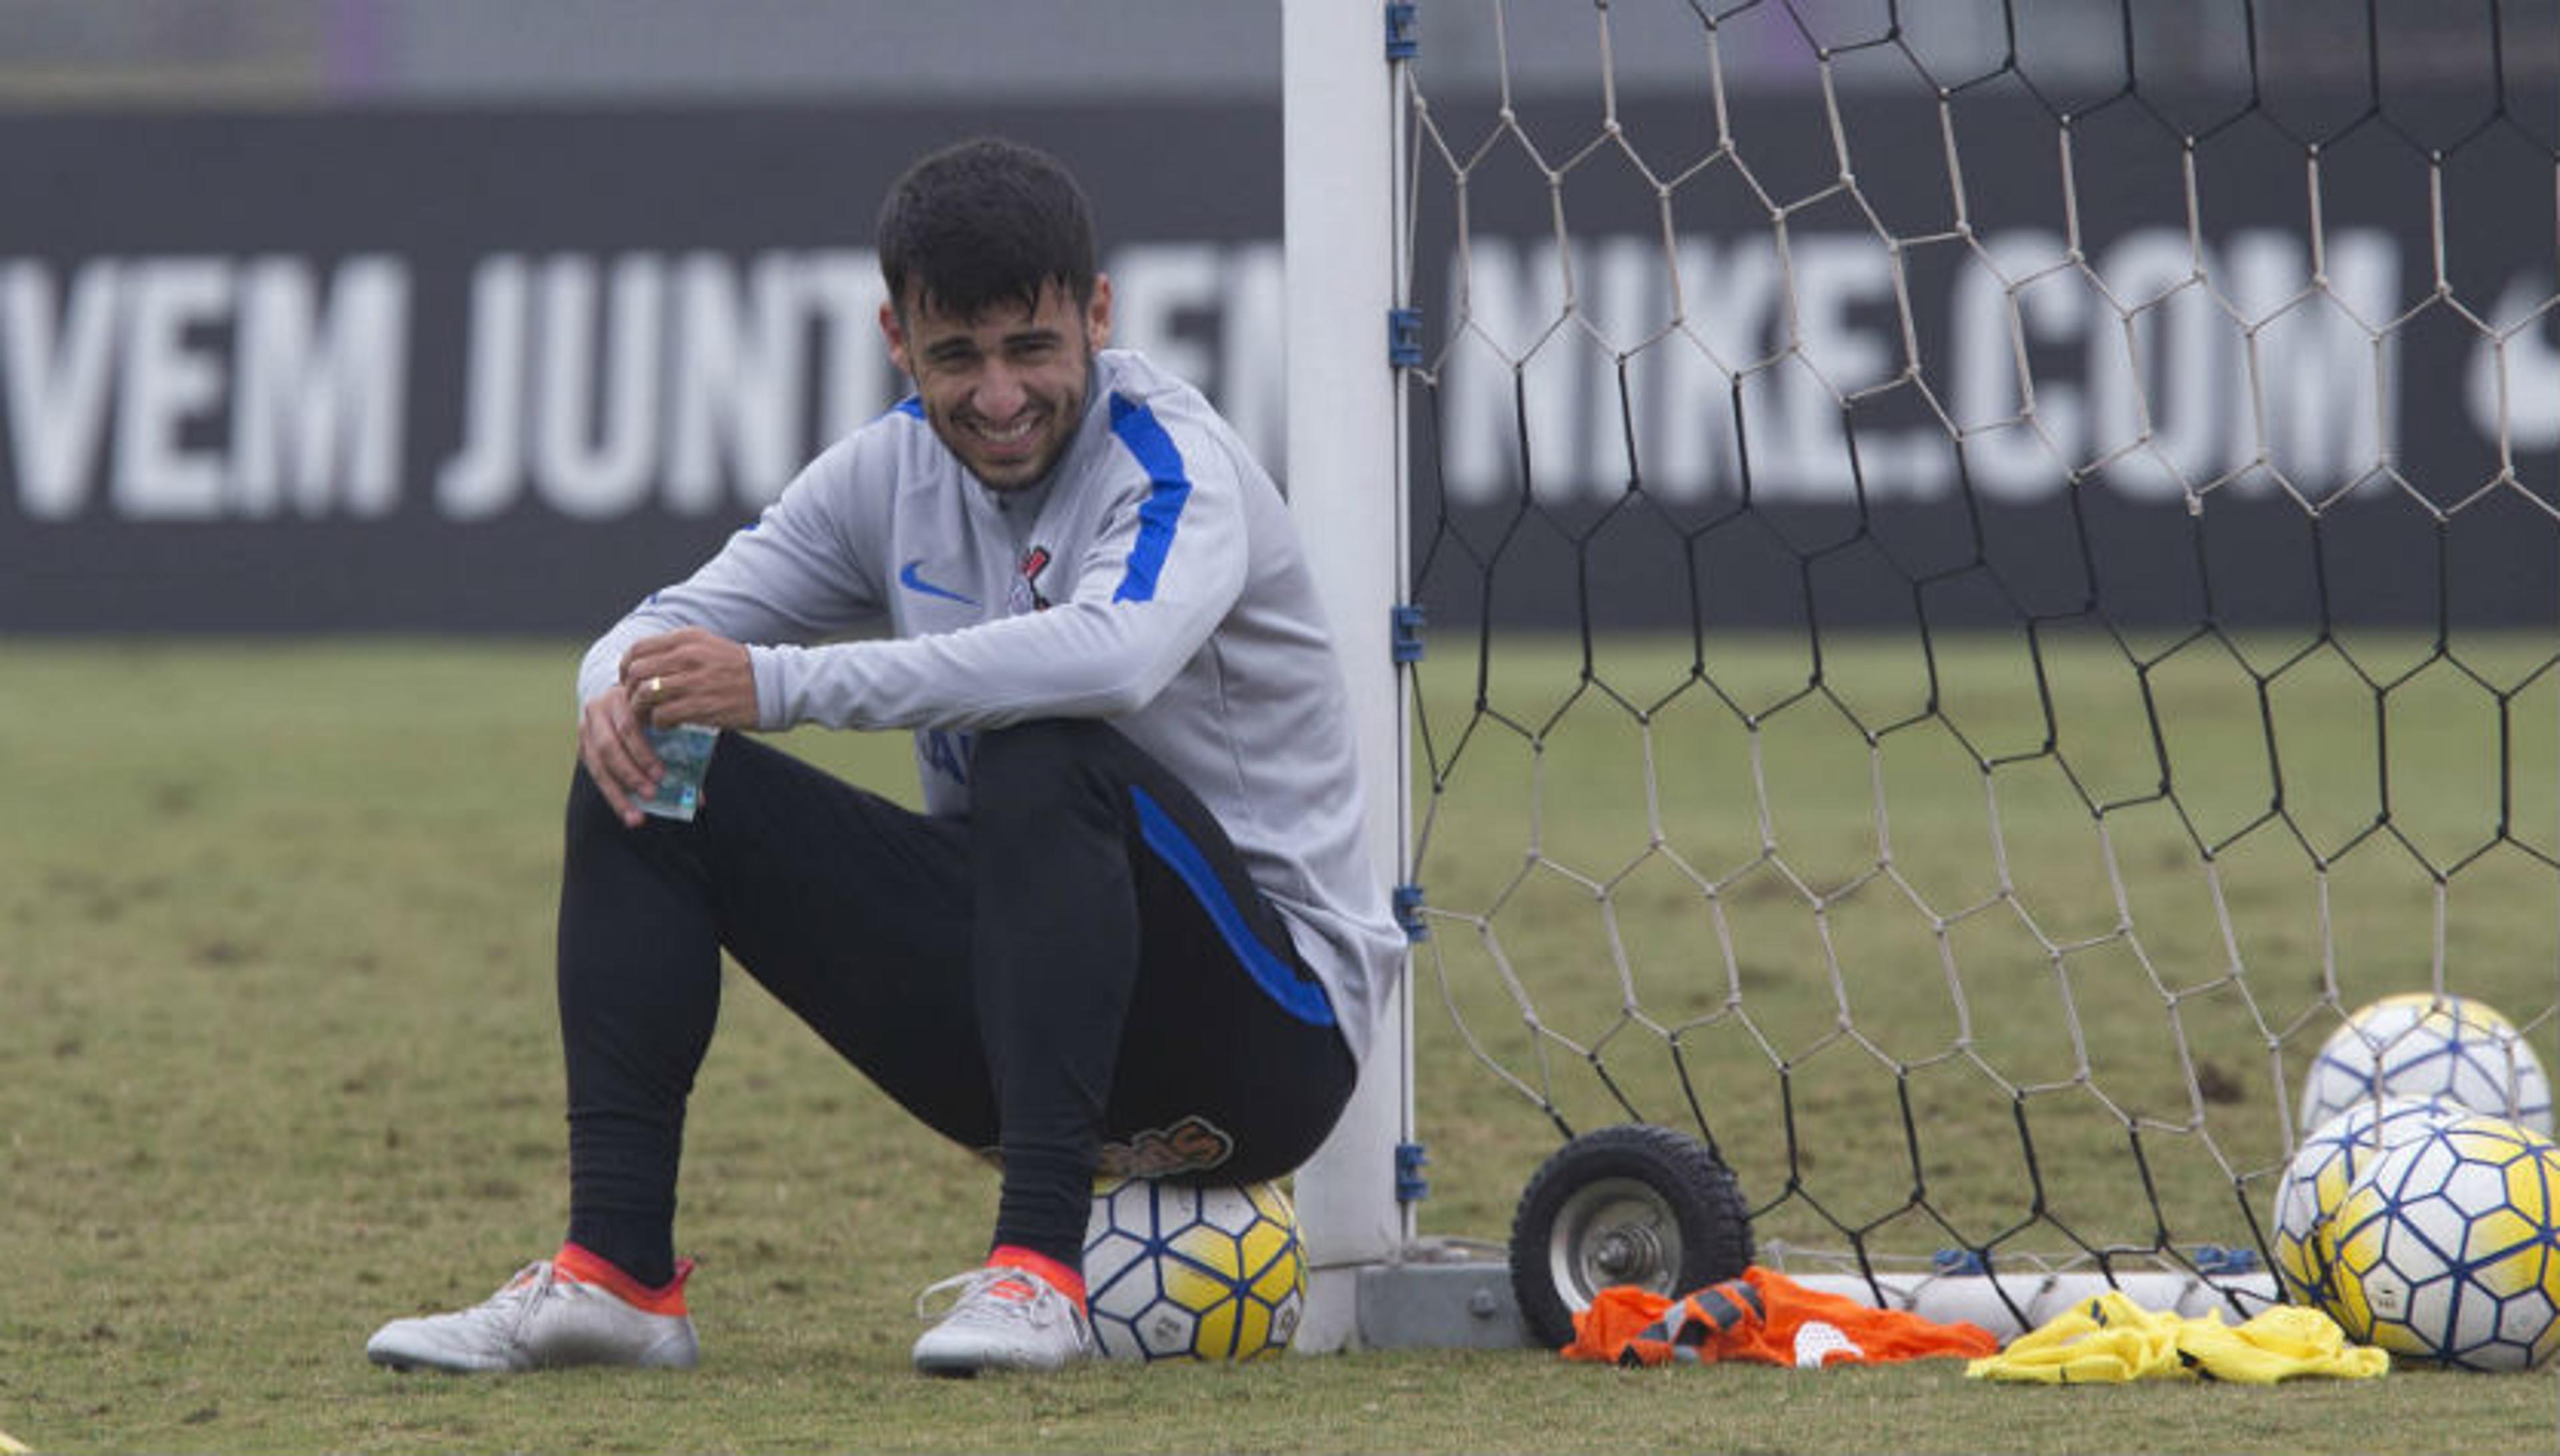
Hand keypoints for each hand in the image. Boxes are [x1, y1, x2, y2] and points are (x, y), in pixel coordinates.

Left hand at [619, 628, 756, 731]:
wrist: (773, 686)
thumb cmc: (738, 669)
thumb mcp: (707, 645)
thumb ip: (677, 649)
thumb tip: (644, 663)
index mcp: (687, 638)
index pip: (638, 649)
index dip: (625, 668)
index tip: (629, 682)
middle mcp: (687, 656)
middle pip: (637, 672)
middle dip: (630, 691)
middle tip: (637, 704)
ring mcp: (694, 681)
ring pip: (645, 695)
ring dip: (641, 710)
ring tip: (649, 717)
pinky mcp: (701, 706)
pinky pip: (662, 716)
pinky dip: (659, 723)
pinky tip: (668, 724)